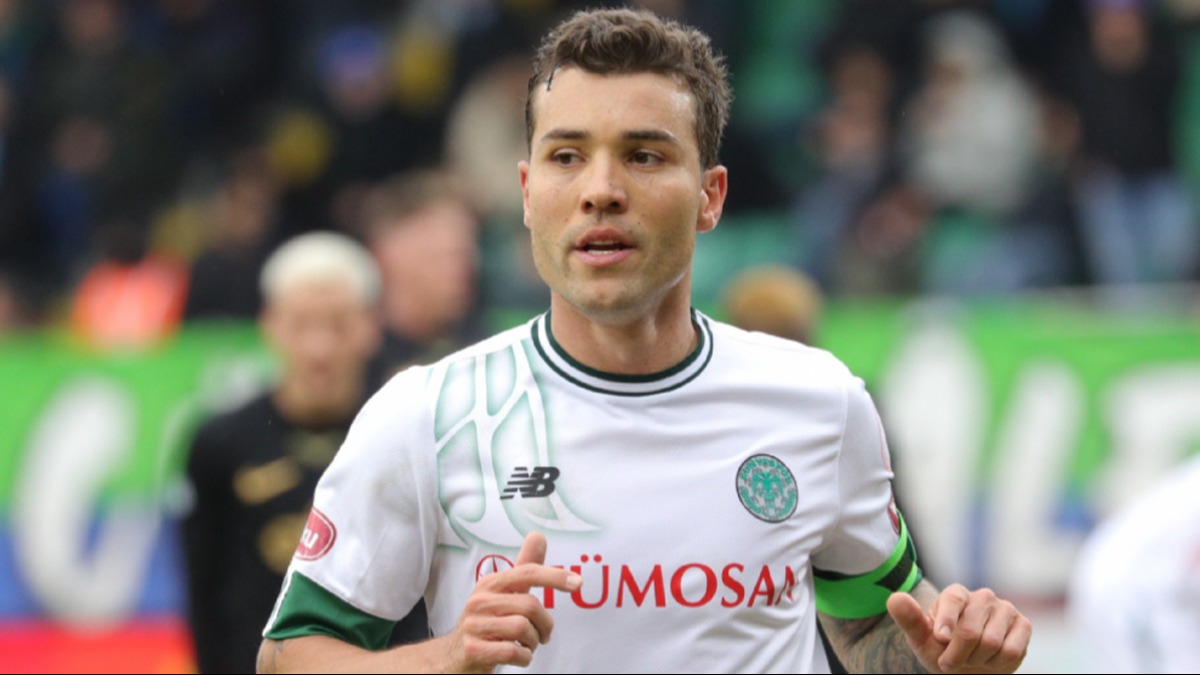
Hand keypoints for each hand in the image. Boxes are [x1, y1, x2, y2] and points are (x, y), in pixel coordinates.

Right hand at [441, 532, 581, 672]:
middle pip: (530, 606)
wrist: (454, 656)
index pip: (527, 572)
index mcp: (490, 584)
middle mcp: (479, 601)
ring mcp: (473, 625)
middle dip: (545, 624)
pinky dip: (524, 657)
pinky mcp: (472, 649)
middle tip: (544, 635)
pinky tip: (519, 656)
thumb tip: (538, 535)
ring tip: (527, 645)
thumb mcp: (503, 594)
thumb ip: (524, 568)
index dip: (554, 576)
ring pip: (522, 629)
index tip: (577, 583)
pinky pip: (512, 651)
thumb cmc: (487, 622)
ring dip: (533, 643)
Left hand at [886, 584, 1030, 673]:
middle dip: (958, 654)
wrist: (969, 667)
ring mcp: (1005, 609)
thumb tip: (895, 599)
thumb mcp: (921, 639)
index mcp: (956, 594)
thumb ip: (909, 620)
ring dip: (976, 661)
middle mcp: (982, 597)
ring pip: (991, 642)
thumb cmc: (941, 649)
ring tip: (970, 659)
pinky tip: (990, 660)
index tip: (940, 640)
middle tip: (949, 662)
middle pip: (971, 630)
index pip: (952, 599)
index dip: (946, 621)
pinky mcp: (1023, 625)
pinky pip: (1011, 650)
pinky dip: (997, 663)